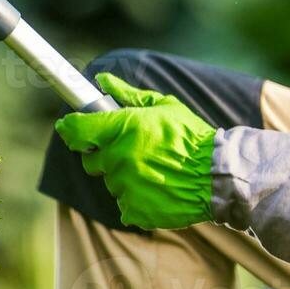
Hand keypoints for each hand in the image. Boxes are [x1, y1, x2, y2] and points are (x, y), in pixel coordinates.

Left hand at [54, 72, 215, 229]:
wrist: (220, 175)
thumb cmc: (193, 137)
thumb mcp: (164, 107)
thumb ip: (128, 94)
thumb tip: (103, 79)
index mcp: (122, 129)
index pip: (76, 130)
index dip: (70, 128)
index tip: (69, 128)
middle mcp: (119, 157)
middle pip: (91, 161)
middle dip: (104, 156)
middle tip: (131, 152)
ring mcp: (125, 186)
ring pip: (110, 183)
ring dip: (124, 178)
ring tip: (153, 171)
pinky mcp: (135, 209)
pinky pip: (124, 205)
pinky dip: (136, 200)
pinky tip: (157, 190)